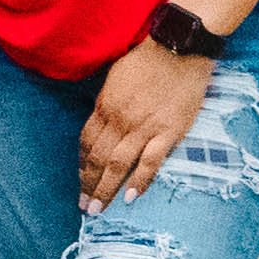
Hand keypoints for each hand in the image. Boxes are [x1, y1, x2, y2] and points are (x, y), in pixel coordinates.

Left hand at [80, 38, 211, 208]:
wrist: (179, 49)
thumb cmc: (147, 60)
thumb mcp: (115, 79)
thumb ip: (107, 103)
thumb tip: (102, 123)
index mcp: (104, 106)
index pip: (87, 142)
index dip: (82, 164)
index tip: (80, 181)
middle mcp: (119, 119)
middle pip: (98, 158)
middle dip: (88, 184)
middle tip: (84, 207)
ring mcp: (144, 127)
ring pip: (118, 164)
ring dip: (106, 189)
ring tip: (98, 210)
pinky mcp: (169, 131)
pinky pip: (151, 162)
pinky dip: (139, 181)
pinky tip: (130, 198)